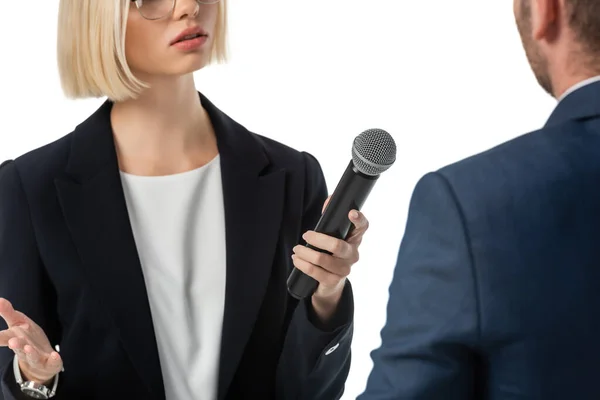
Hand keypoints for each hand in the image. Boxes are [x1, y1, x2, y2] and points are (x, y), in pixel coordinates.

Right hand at [0, 298, 61, 384]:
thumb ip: (8, 312)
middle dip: (16, 345)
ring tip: (28, 348)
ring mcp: (37, 358)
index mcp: (14, 339)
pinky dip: (53, 359)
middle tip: (12, 342)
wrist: (40, 363)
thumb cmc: (27, 339)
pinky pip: (52, 362)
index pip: (3, 338)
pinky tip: (55, 355)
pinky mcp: (50, 363)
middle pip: (19, 348)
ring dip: (30, 353)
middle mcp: (23, 350)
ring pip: (32, 356)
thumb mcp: (18, 323)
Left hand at [292, 196, 368, 316]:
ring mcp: (344, 269)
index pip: (363, 227)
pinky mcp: (333, 281)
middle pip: (337, 245)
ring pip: (322, 259)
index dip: (359, 220)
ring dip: (305, 253)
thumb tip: (329, 200)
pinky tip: (296, 259)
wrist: (330, 283)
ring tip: (296, 249)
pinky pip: (315, 272)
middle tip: (305, 235)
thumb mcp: (332, 236)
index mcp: (354, 239)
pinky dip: (302, 264)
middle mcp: (353, 254)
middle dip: (317, 239)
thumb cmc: (331, 253)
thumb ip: (330, 218)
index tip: (351, 212)